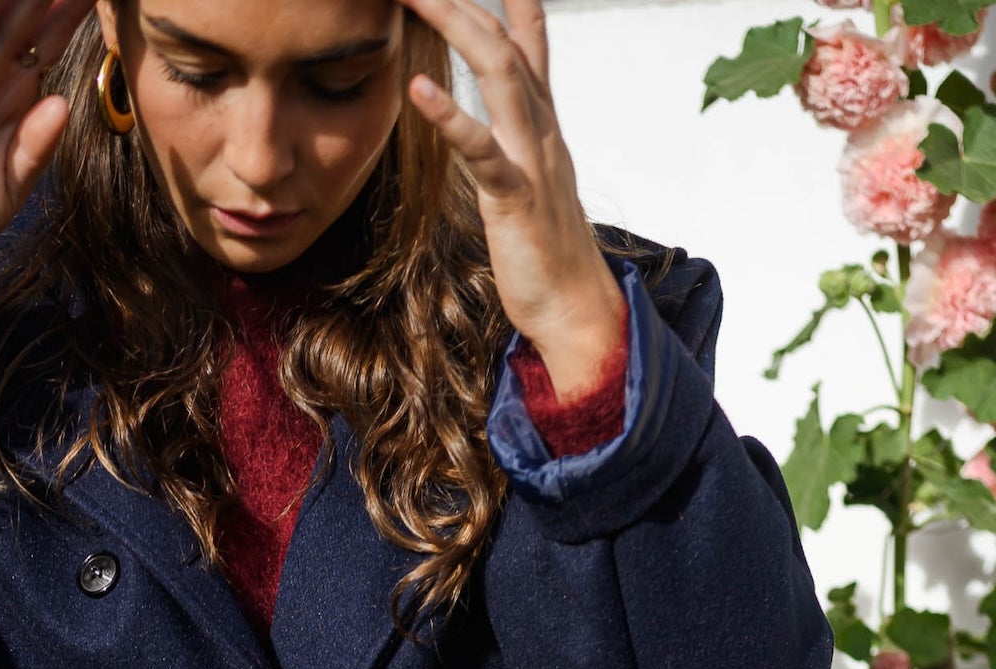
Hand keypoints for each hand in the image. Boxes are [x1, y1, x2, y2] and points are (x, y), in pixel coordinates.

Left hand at [400, 0, 625, 399]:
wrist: (577, 311)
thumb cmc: (548, 255)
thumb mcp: (534, 185)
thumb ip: (515, 148)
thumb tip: (493, 132)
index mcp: (545, 126)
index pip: (528, 45)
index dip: (510, 3)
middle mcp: (543, 131)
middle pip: (504, 45)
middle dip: (463, 2)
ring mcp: (532, 160)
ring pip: (500, 74)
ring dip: (458, 26)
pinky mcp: (515, 198)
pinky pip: (482, 149)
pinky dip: (450, 116)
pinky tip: (419, 89)